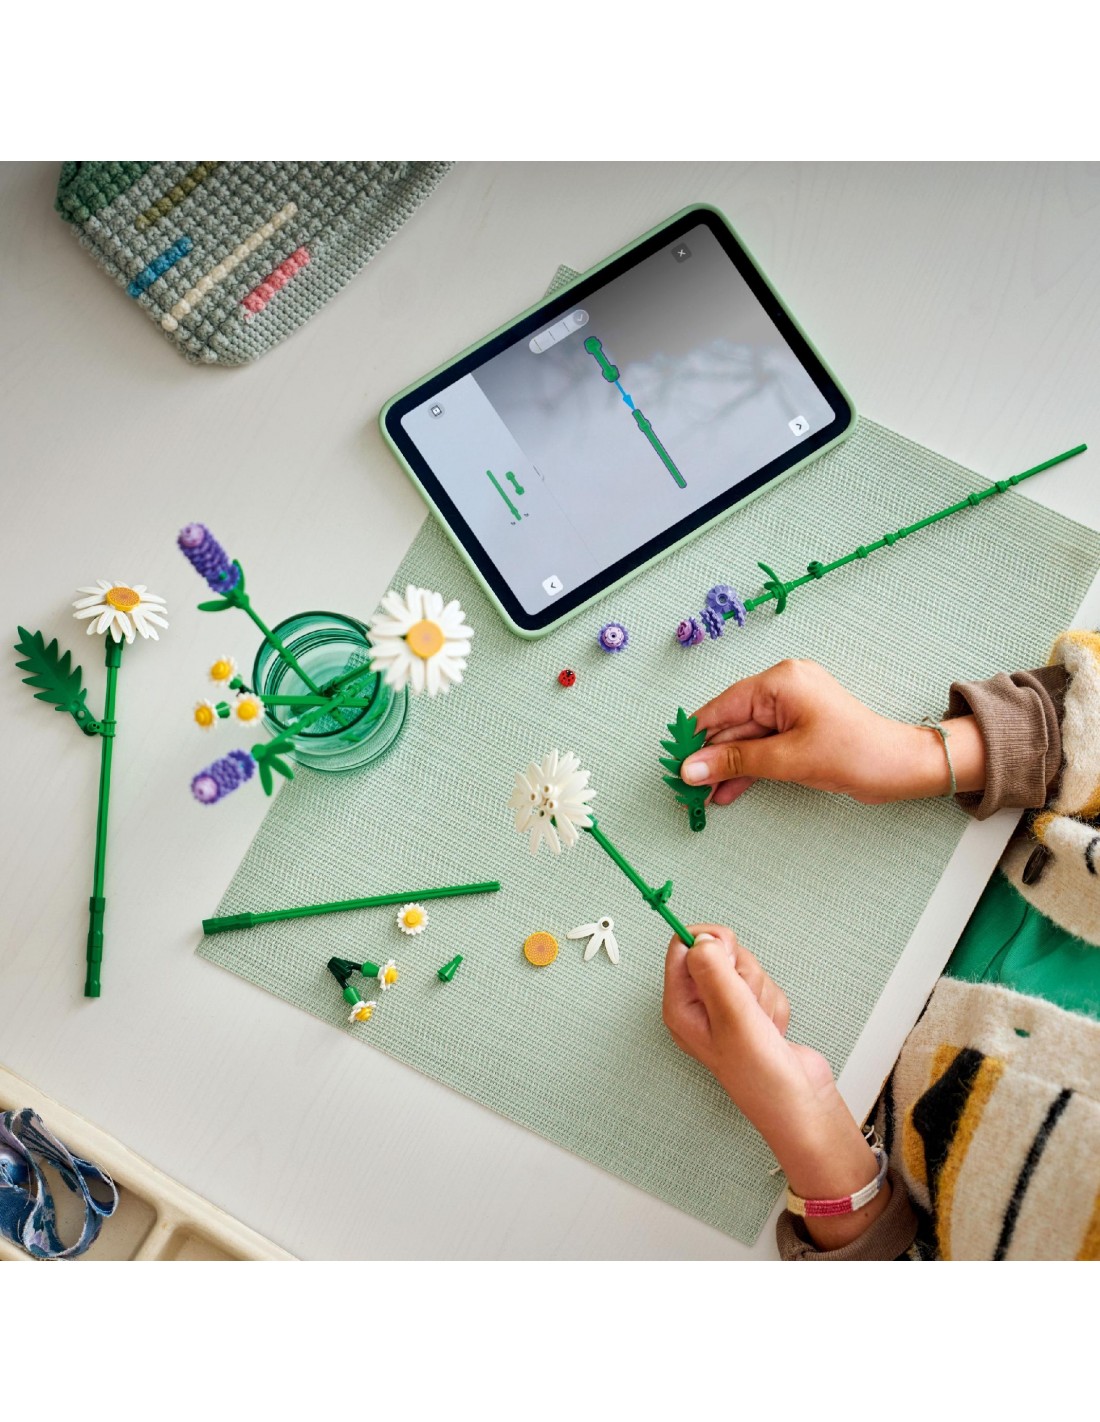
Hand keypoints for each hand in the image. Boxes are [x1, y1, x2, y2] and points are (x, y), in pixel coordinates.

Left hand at [663, 925, 888, 1249]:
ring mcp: (728, 1009)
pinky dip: (774, 1005)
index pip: (682, 948)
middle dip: (743, 972)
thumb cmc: (760, 1077)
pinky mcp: (752, 1012)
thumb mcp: (732, 1017)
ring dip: (761, 993)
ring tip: (761, 1024)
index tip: (729, 954)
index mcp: (680, 1007)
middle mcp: (700, 1006)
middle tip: (747, 1003)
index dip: (709, 942)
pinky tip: (772, 1030)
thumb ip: (713, 970)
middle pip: (719, 952)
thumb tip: (699, 938)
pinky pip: (765, 986)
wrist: (801, 1105)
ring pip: (746, 969)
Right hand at [680, 658, 985, 806]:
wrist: (901, 768)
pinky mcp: (799, 730)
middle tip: (685, 788)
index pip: (723, 707)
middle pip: (732, 724)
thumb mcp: (788, 759)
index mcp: (780, 682)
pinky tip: (727, 792)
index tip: (673, 763)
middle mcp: (783, 689)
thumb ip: (736, 761)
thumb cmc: (855, 754)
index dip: (695, 737)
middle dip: (710, 757)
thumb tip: (692, 768)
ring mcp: (791, 710)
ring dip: (726, 768)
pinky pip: (763, 747)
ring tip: (703, 797)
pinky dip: (747, 769)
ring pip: (745, 739)